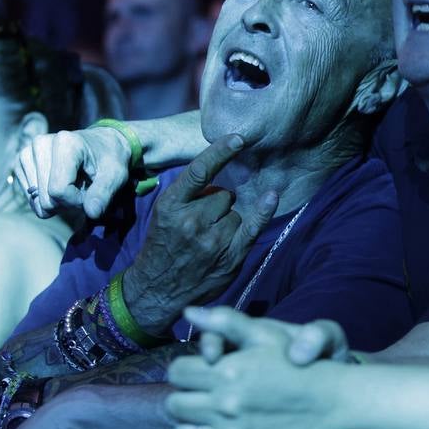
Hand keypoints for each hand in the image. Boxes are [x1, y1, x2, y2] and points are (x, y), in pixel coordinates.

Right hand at [15, 125, 133, 219]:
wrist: (100, 144)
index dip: (77, 200)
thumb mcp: (116, 175)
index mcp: (65, 143)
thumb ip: (104, 193)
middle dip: (67, 201)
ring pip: (37, 201)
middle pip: (46, 198)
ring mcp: (27, 153)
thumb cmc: (109, 159)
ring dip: (57, 200)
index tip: (91, 191)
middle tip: (82, 187)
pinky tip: (58, 182)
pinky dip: (46, 196)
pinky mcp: (20, 163)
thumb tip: (92, 213)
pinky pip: (30, 198)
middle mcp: (40, 143)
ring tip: (72, 182)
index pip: (59, 191)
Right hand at [121, 135, 278, 336]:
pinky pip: (253, 227)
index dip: (219, 152)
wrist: (156, 290)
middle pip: (224, 194)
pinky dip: (263, 211)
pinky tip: (271, 196)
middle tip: (203, 222)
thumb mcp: (163, 214)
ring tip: (211, 238)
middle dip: (218, 203)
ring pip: (236, 212)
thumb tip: (220, 175)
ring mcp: (212, 241)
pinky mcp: (230, 258)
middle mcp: (191, 222)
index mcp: (171, 206)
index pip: (198, 172)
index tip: (238, 138)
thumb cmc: (162, 246)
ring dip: (229, 219)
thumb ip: (189, 195)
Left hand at [166, 307, 341, 428]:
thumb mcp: (266, 334)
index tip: (202, 369)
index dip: (187, 368)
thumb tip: (188, 312)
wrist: (327, 408)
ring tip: (212, 411)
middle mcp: (224, 407)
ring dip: (192, 419)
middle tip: (206, 391)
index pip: (177, 372)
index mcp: (227, 373)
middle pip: (174, 403)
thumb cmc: (296, 365)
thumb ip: (225, 322)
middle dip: (187, 394)